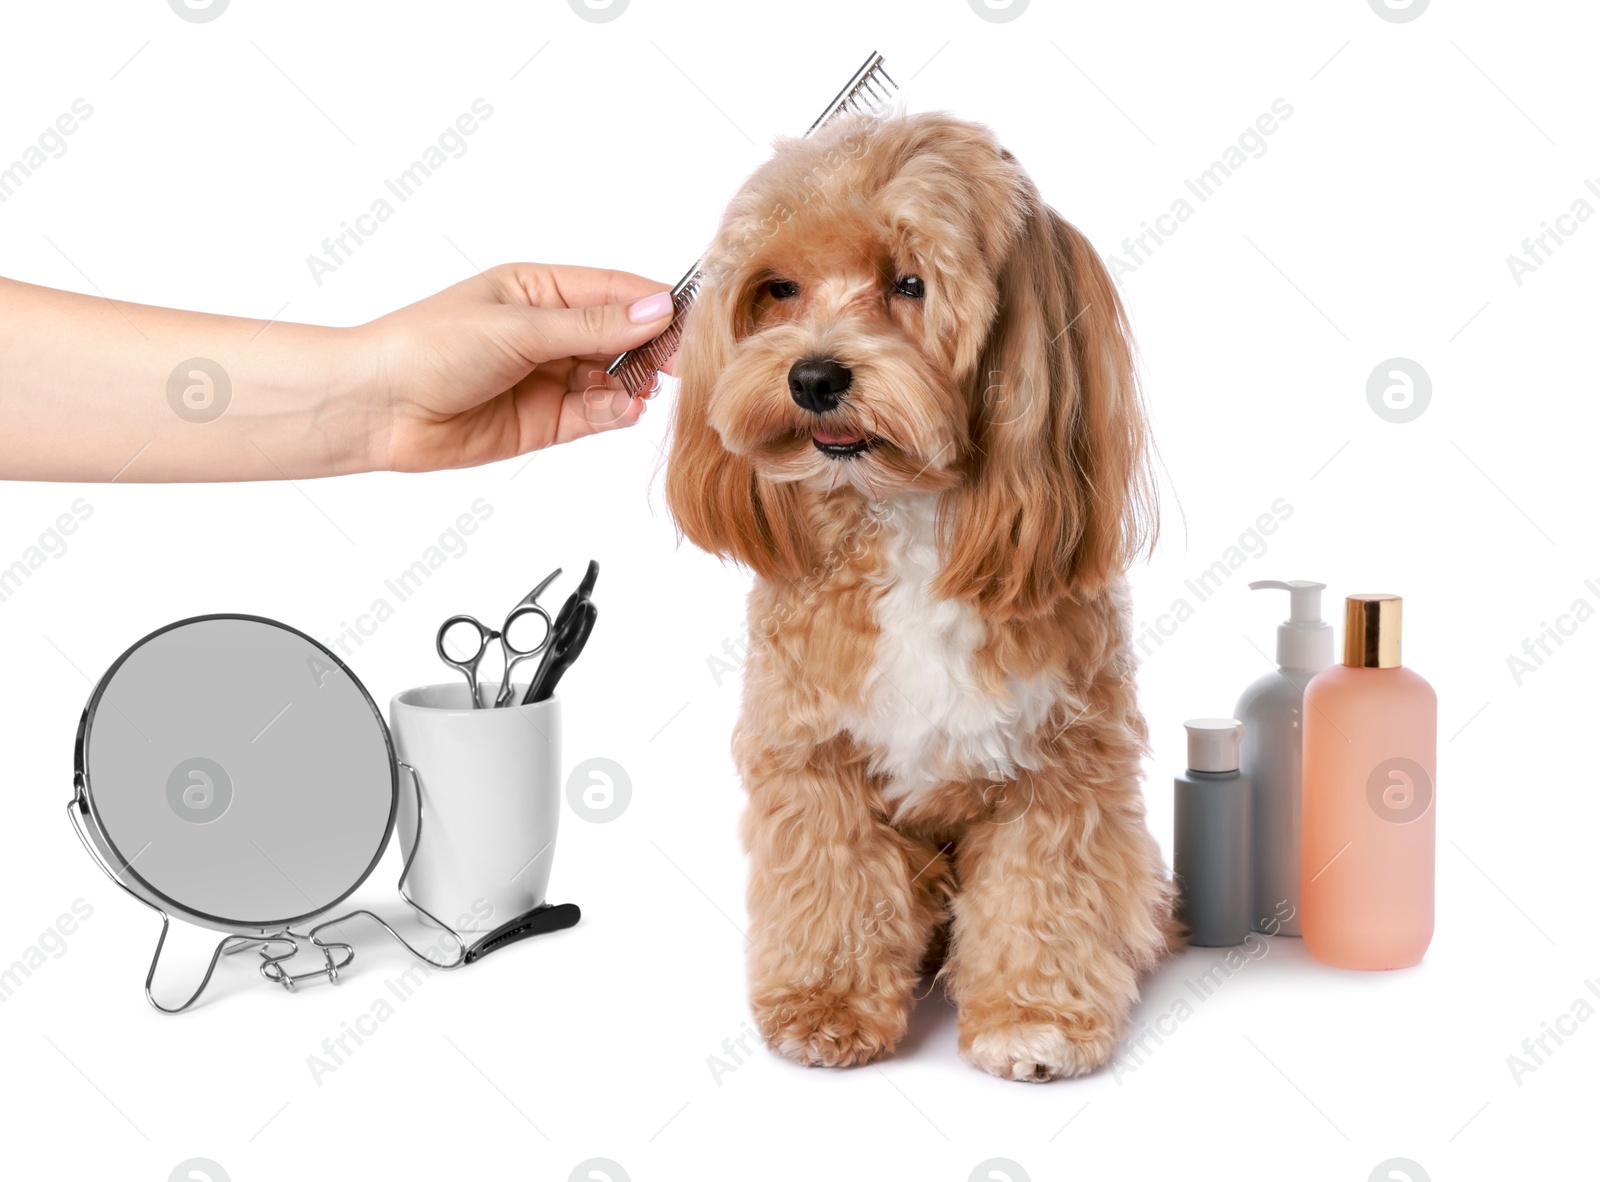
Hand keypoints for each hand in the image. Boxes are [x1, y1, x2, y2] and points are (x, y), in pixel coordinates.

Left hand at [364, 262, 675, 471]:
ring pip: (612, 380)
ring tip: (637, 392)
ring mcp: (549, 378)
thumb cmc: (430, 346)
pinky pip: (594, 415)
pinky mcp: (544, 422)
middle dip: (650, 350)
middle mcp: (549, 332)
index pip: (616, 291)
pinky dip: (611, 414)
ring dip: (630, 386)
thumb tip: (656, 311)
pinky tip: (619, 411)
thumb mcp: (518, 326)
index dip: (655, 304)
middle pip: (621, 337)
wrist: (378, 406)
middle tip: (676, 364)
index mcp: (540, 290)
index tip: (692, 319)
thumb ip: (592, 326)